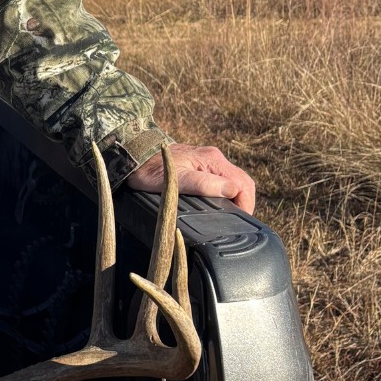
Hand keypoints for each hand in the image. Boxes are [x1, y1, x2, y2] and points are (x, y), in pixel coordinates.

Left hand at [127, 144, 255, 213]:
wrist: (133, 157)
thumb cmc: (152, 169)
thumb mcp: (176, 180)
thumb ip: (204, 184)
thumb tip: (231, 190)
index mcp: (213, 161)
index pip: (244, 184)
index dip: (247, 204)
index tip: (241, 221)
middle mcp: (214, 159)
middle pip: (241, 183)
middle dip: (243, 203)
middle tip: (236, 222)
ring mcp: (207, 162)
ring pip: (231, 182)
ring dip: (234, 198)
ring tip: (228, 217)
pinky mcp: (199, 166)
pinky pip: (219, 180)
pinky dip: (224, 194)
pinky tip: (217, 205)